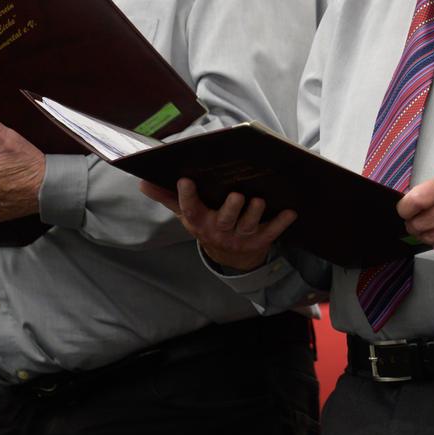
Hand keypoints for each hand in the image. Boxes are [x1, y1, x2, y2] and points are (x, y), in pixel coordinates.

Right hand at [140, 178, 295, 270]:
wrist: (229, 255)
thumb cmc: (206, 223)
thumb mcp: (186, 213)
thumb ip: (167, 197)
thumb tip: (142, 182)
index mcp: (199, 221)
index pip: (189, 209)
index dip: (186, 196)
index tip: (185, 179)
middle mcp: (219, 230)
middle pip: (224, 220)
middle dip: (231, 208)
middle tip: (237, 194)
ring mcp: (240, 236)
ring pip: (248, 225)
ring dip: (254, 214)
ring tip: (259, 200)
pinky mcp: (260, 240)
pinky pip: (271, 232)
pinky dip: (281, 223)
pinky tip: (291, 212)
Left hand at [397, 170, 433, 252]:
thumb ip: (428, 190)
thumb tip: (408, 204)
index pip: (415, 200)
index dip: (404, 208)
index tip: (404, 209)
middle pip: (419, 223)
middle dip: (412, 223)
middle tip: (415, 220)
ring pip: (428, 237)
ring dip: (423, 234)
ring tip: (428, 226)